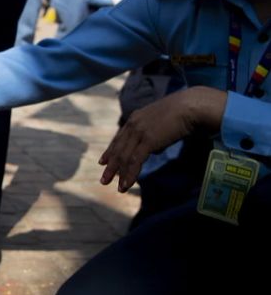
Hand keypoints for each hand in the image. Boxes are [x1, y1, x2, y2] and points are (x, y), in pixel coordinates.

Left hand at [99, 86, 226, 191]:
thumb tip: (154, 149)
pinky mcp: (147, 141)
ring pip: (124, 157)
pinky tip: (127, 184)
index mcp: (135, 118)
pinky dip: (130, 174)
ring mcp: (139, 132)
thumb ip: (155, 134)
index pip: (119, 138)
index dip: (111, 151)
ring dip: (119, 174)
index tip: (103, 161)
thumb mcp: (162, 122)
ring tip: (118, 188)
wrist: (191, 106)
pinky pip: (135, 161)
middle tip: (104, 180)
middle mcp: (133, 125)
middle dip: (110, 166)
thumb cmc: (183, 112)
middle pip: (118, 149)